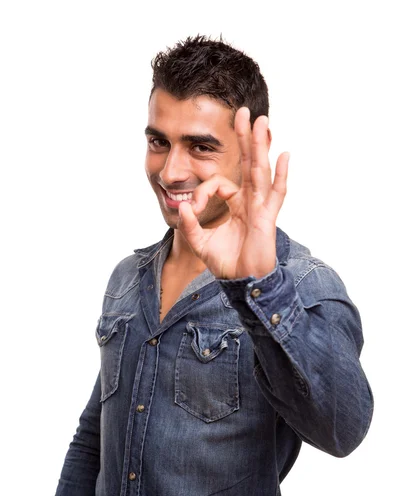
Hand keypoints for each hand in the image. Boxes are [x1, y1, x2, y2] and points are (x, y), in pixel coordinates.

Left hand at [177, 107, 289, 279]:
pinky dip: (281, 175)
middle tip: (244, 112)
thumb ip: (190, 225)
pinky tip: (284, 155)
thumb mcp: (200, 242)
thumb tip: (182, 208)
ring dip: (261, 145)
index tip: (190, 210)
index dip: (201, 192)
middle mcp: (250, 200)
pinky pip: (276, 194)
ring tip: (262, 121)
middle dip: (245, 138)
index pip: (218, 183)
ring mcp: (260, 207)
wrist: (241, 282)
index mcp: (235, 203)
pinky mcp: (267, 218)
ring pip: (261, 170)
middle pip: (248, 163)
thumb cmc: (226, 263)